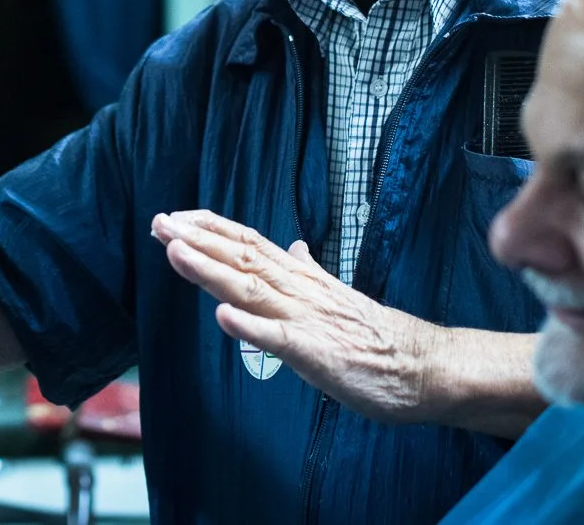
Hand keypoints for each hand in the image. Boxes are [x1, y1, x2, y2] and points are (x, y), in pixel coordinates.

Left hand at [152, 209, 445, 421]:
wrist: (423, 366)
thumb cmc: (376, 337)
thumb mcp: (337, 296)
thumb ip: (310, 272)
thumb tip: (294, 247)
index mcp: (303, 279)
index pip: (251, 243)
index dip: (211, 229)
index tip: (176, 216)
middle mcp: (300, 292)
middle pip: (243, 258)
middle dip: (198, 240)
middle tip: (159, 222)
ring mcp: (308, 320)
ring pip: (253, 289)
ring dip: (211, 270)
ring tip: (176, 252)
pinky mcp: (319, 354)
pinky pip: (280, 340)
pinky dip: (250, 327)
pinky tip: (223, 317)